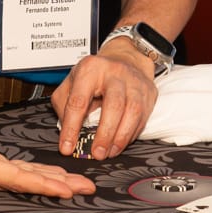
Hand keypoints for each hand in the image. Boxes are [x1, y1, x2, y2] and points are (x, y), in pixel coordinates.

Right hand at [0, 91, 95, 197]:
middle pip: (23, 184)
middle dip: (56, 188)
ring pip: (20, 183)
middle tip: (87, 189)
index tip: (65, 188)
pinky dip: (34, 179)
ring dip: (49, 184)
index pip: (12, 177)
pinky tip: (50, 178)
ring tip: (77, 186)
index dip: (40, 183)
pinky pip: (13, 177)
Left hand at [51, 41, 158, 160]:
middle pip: (113, 105)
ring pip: (132, 111)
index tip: (67, 147)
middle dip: (104, 133)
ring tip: (109, 152)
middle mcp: (114, 73)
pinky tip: (120, 144)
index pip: (79, 101)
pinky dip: (131, 135)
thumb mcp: (71, 82)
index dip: (71, 127)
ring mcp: (134, 82)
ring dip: (120, 137)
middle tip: (96, 153)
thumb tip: (67, 132)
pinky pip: (142, 117)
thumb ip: (64, 105)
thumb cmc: (95, 75)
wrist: (124, 59)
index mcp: (90, 69)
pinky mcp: (148, 92)